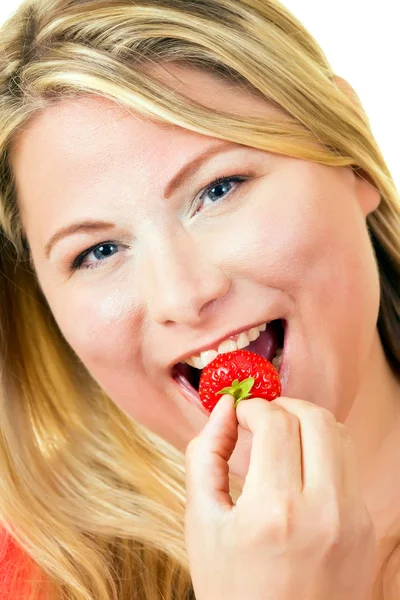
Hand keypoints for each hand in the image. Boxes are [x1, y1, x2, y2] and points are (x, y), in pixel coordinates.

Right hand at [185, 395, 375, 599]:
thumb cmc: (232, 588)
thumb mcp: (202, 523)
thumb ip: (205, 456)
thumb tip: (224, 408)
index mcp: (274, 511)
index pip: (276, 422)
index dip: (253, 406)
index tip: (239, 414)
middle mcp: (323, 511)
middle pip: (316, 418)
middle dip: (284, 405)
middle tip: (260, 419)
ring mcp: (352, 520)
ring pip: (339, 434)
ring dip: (307, 422)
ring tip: (280, 438)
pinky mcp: (365, 527)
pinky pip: (348, 465)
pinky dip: (322, 450)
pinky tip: (298, 466)